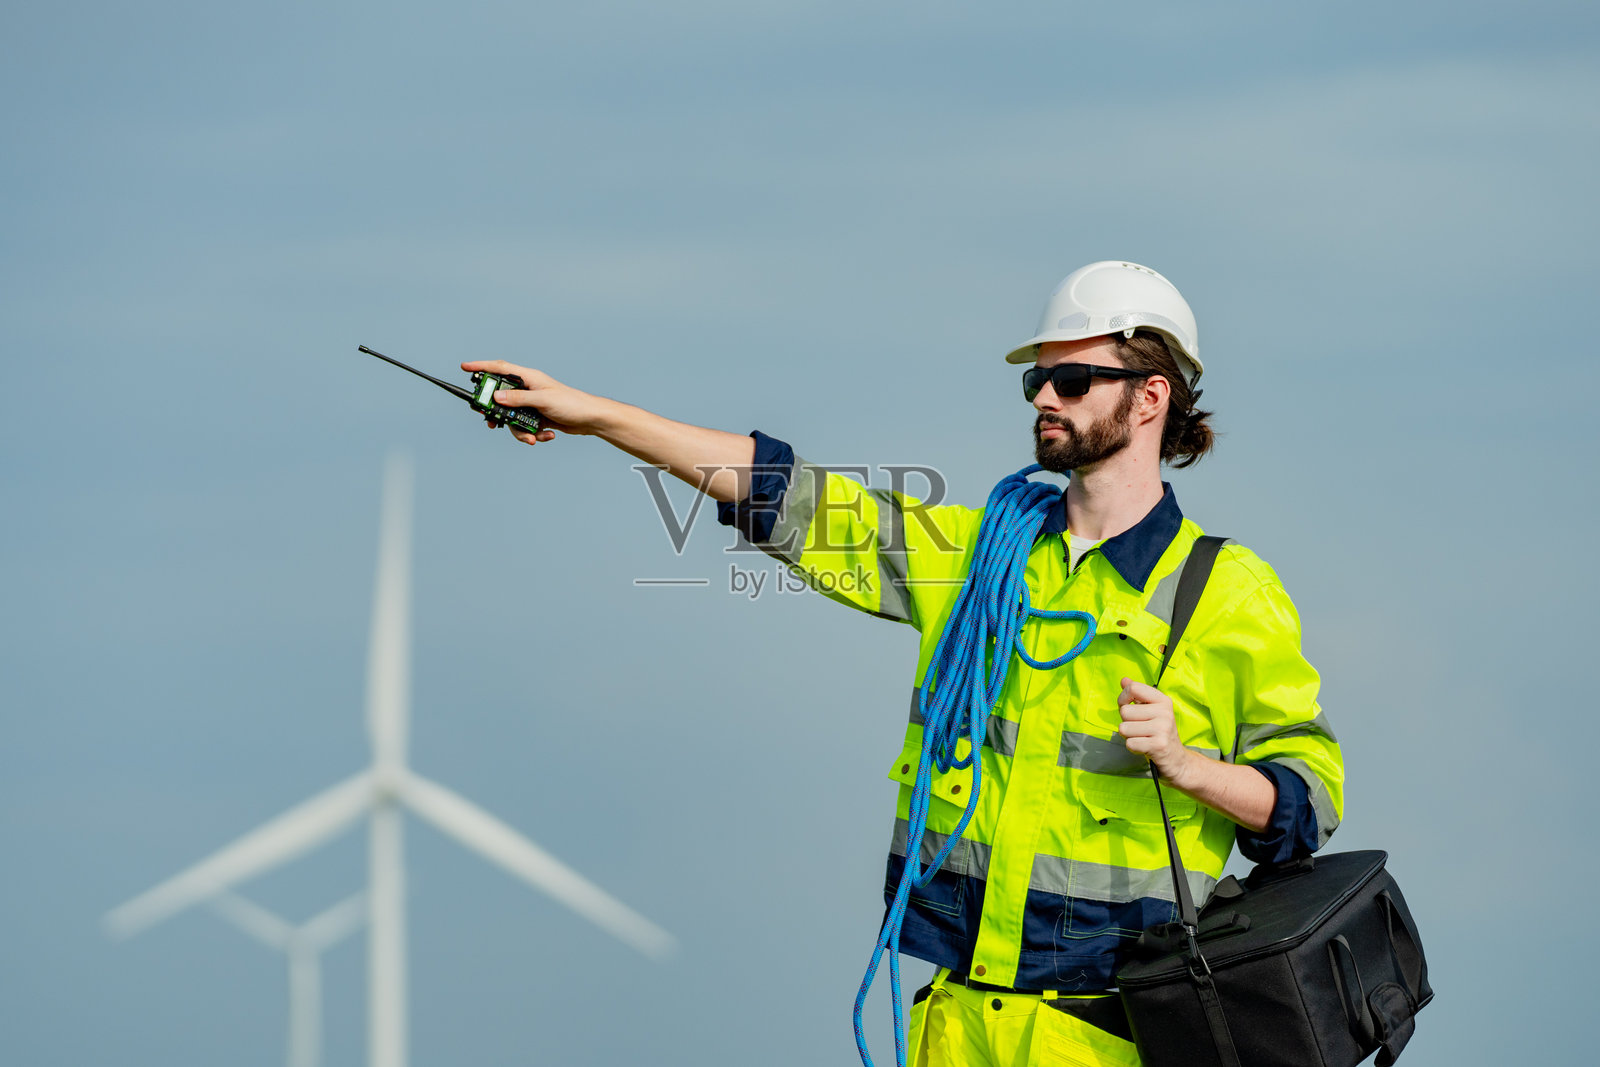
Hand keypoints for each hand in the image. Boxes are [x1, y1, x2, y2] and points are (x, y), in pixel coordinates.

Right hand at [459, 360, 607, 446]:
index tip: (464, 368)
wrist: (591, 419)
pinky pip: (525, 427)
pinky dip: (533, 434)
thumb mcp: (542, 400)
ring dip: (520, 431)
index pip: (500, 368)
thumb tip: (496, 396)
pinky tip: (547, 435)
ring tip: (533, 438)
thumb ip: (518, 398)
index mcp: (528, 378)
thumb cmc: (572, 403)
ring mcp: (531, 404)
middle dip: (497, 413)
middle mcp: (528, 389)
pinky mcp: (537, 418)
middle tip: (492, 422)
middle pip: (501, 398)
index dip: (481, 367)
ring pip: (512, 418)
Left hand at [1117, 677, 1196, 787]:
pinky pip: (1129, 743)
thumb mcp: (1151, 710)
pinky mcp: (1158, 745)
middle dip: (1127, 722)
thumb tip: (1124, 680)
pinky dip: (1133, 747)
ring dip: (1129, 736)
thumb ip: (1137, 694)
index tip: (1128, 706)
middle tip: (1140, 728)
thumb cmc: (1159, 732)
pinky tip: (1145, 747)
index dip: (1123, 698)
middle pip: (1124, 711)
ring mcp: (1163, 729)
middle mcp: (1164, 712)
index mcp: (1163, 700)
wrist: (1177, 758)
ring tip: (1143, 738)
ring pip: (1124, 728)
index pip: (1133, 688)